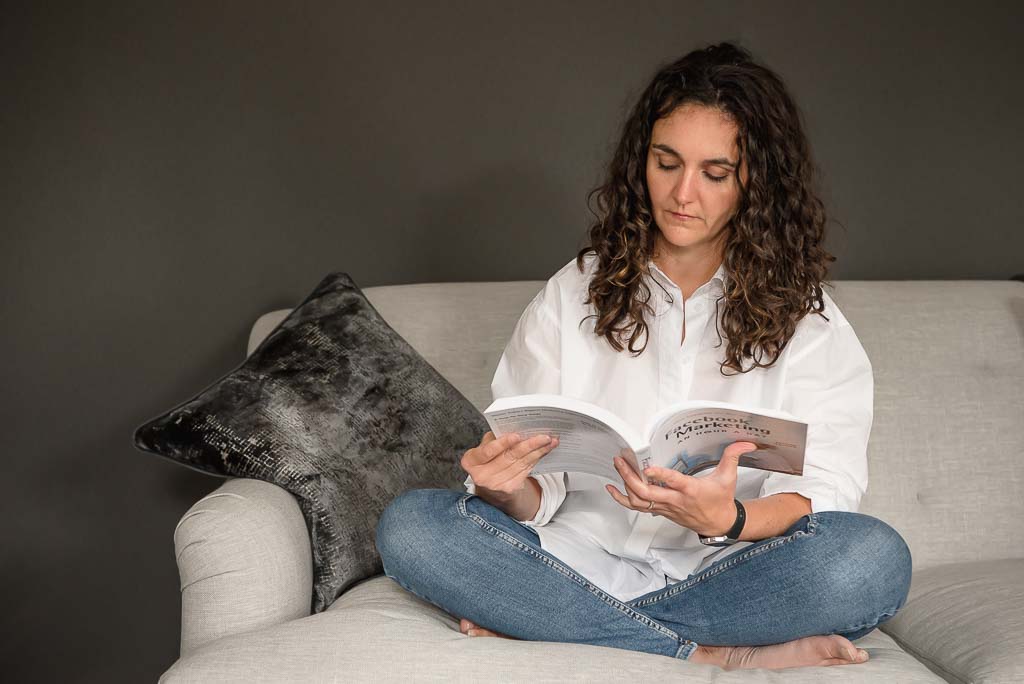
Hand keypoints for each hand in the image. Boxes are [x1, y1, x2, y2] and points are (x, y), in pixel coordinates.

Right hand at [460, 430, 559, 494]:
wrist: (490, 485)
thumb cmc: (487, 460)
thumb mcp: (484, 448)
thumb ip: (494, 439)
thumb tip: (516, 428)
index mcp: (471, 461)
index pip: (488, 451)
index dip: (503, 443)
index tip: (517, 435)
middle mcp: (481, 475)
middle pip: (509, 456)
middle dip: (529, 445)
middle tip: (544, 436)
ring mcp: (496, 484)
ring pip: (521, 463)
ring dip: (538, 451)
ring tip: (550, 441)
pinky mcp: (509, 489)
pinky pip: (526, 470)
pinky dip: (537, 458)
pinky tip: (544, 451)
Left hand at [605, 441, 758, 535]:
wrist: (718, 524)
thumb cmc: (721, 501)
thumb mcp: (729, 478)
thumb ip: (732, 457)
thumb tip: (745, 442)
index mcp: (691, 490)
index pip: (674, 482)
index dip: (660, 476)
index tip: (648, 467)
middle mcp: (675, 500)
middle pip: (647, 493)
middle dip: (630, 477)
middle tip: (620, 460)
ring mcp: (665, 507)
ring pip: (639, 501)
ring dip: (625, 485)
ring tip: (617, 467)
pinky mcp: (660, 511)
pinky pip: (637, 507)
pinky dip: (622, 499)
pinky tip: (612, 489)